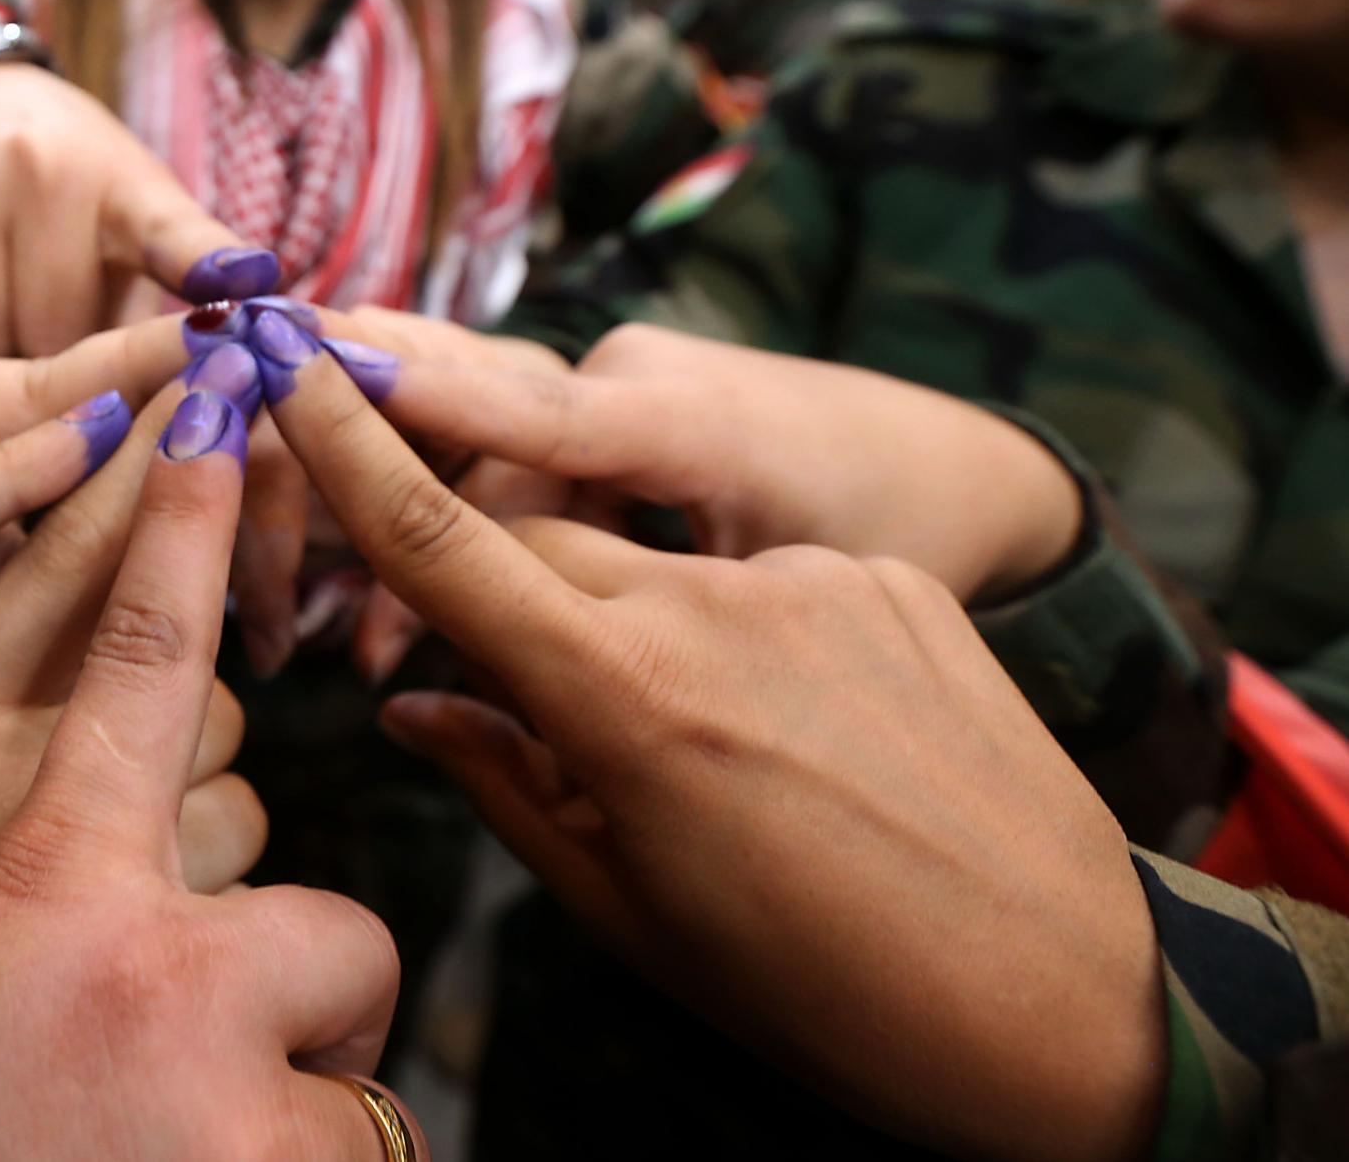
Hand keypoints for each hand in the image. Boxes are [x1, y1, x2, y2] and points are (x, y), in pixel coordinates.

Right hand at [0, 61, 266, 375]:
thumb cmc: (85, 182)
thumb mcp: (145, 213)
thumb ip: (182, 295)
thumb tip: (211, 383)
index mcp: (126, 182)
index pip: (174, 232)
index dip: (209, 265)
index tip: (249, 286)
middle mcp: (47, 173)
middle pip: (57, 334)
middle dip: (65, 374)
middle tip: (70, 378)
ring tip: (15, 361)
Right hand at [0, 388, 420, 1160]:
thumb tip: (127, 701)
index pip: (92, 615)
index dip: (166, 504)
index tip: (212, 396)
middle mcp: (73, 879)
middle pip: (238, 768)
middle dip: (218, 848)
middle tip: (138, 963)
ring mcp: (178, 1005)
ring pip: (317, 932)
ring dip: (272, 1007)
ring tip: (159, 1088)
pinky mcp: (258, 1131)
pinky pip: (355, 1087)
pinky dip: (304, 1131)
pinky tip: (201, 1155)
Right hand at [256, 325, 1164, 1161]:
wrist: (1081, 1001)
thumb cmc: (831, 991)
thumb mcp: (635, 912)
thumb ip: (504, 782)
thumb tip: (410, 702)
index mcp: (630, 695)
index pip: (444, 537)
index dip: (347, 443)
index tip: (279, 358)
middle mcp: (716, 604)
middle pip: (536, 538)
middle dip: (484, 581)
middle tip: (468, 673)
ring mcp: (814, 582)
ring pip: (648, 557)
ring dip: (613, 620)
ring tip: (682, 751)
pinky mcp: (888, 587)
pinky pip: (750, 578)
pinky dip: (723, 635)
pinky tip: (777, 740)